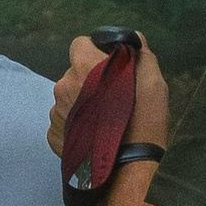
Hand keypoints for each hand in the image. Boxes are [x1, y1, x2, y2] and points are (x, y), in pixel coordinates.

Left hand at [46, 34, 171, 172]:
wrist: (128, 168)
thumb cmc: (143, 119)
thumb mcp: (152, 79)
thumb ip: (139, 52)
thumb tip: (131, 38)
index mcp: (84, 67)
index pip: (79, 44)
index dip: (94, 52)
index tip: (109, 66)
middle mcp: (63, 86)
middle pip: (73, 73)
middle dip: (88, 80)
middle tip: (110, 98)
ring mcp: (55, 112)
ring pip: (67, 98)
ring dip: (81, 103)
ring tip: (102, 120)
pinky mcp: (53, 135)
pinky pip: (63, 122)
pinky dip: (75, 125)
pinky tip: (93, 135)